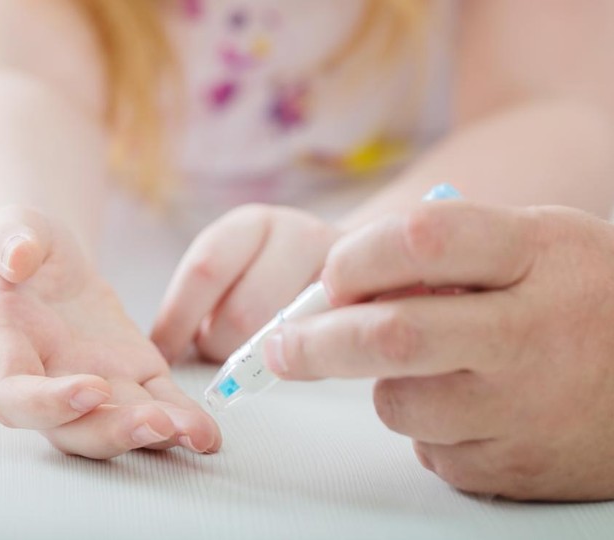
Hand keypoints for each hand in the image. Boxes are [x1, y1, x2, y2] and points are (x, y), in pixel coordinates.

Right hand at [0, 206, 220, 458]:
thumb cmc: (20, 246)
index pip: (14, 397)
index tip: (92, 388)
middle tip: (158, 423)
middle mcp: (50, 384)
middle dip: (115, 433)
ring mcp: (97, 385)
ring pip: (121, 424)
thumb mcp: (10, 229)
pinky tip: (209, 434)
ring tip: (198, 436)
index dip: (49, 405)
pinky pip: (159, 404)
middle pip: (73, 430)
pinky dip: (183, 421)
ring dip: (158, 436)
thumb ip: (7, 240)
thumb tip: (16, 258)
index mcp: (7, 352)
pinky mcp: (135, 375)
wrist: (47, 265)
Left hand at [152, 204, 338, 362]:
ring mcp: (338, 269)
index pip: (205, 270)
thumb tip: (165, 345)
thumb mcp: (238, 266)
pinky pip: (322, 349)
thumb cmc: (274, 274)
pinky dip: (299, 362)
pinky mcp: (364, 302)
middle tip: (220, 349)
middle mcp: (298, 234)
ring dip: (259, 357)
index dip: (177, 320)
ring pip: (283, 338)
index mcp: (251, 224)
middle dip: (221, 345)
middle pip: (243, 313)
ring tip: (256, 348)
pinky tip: (295, 352)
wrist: (353, 260)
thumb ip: (207, 292)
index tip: (162, 352)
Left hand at [263, 202, 613, 500]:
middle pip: (392, 338)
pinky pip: (431, 448)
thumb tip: (340, 286)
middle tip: (282, 346)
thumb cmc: (580, 297)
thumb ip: (446, 251)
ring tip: (431, 367)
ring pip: (399, 403)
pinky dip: (428, 426)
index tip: (330, 278)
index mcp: (537, 254)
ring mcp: (526, 407)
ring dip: (385, 385)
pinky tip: (471, 405)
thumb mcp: (534, 244)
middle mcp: (532, 332)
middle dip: (317, 343)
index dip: (356, 259)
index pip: (419, 241)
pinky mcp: (515, 465)